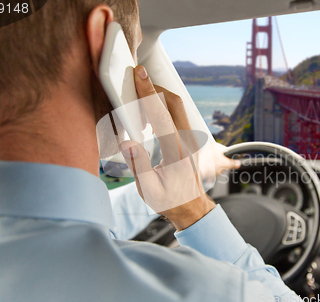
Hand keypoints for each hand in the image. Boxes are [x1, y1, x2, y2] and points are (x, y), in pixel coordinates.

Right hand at [120, 65, 214, 230]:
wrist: (191, 207)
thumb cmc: (169, 200)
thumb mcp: (148, 190)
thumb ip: (138, 165)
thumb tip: (127, 142)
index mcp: (177, 153)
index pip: (162, 116)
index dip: (149, 94)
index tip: (140, 75)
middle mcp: (188, 142)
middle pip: (174, 103)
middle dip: (154, 88)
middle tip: (136, 81)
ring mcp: (192, 139)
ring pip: (177, 107)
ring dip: (158, 98)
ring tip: (138, 105)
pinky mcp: (190, 139)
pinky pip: (177, 115)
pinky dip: (163, 108)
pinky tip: (149, 118)